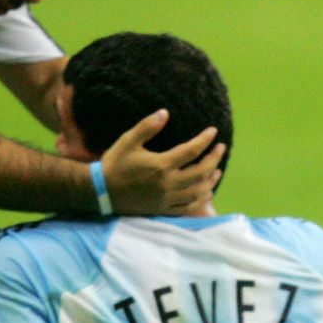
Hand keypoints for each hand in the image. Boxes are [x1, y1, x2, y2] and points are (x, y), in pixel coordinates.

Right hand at [98, 109, 221, 214]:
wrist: (102, 191)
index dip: (205, 140)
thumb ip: (147, 127)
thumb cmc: (115, 163)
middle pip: (200, 172)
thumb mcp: (128, 140)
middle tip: (220, 149)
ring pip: (198, 192)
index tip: (213, 132)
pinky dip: (201, 200)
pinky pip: (189, 208)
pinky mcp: (164, 209)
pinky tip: (207, 193)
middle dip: (214, 159)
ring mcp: (167, 199)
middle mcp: (168, 184)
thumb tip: (165, 113)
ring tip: (217, 170)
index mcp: (161, 165)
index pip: (191, 151)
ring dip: (211, 180)